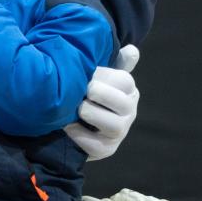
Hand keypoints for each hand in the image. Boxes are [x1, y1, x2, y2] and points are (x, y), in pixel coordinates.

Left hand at [65, 45, 139, 160]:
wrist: (74, 119)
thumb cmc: (89, 91)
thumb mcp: (100, 74)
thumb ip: (116, 61)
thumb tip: (133, 50)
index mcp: (129, 90)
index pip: (123, 81)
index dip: (101, 76)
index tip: (85, 73)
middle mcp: (129, 112)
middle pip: (122, 103)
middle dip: (97, 94)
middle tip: (81, 91)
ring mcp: (119, 132)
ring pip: (114, 126)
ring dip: (91, 115)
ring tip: (76, 109)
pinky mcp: (106, 149)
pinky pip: (97, 146)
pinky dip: (80, 136)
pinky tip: (69, 126)